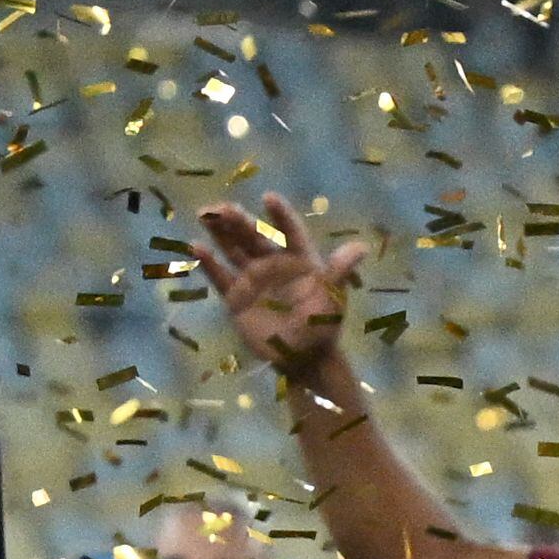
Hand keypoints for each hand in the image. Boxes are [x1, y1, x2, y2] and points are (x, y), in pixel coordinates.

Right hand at [187, 195, 371, 383]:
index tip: (269, 198)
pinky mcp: (237, 297)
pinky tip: (196, 247)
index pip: (290, 231)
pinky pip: (220, 277)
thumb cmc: (322, 327)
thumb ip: (339, 272)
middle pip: (254, 236)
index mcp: (299, 260)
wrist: (304, 360)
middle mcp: (274, 263)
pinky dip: (209, 263)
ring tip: (205, 214)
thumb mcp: (332, 300)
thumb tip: (361, 247)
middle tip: (222, 208)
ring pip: (234, 249)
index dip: (281, 215)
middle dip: (239, 220)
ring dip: (220, 232)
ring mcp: (253, 279)